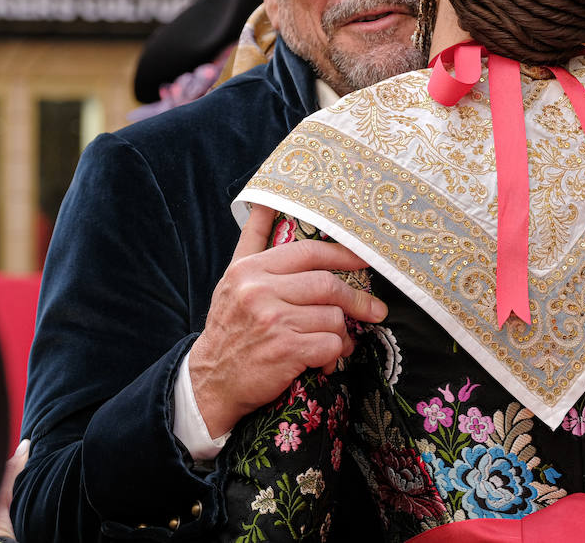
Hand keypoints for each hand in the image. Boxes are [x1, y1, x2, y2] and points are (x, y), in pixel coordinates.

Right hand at [189, 205, 386, 436]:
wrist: (210, 382)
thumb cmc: (229, 328)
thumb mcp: (232, 280)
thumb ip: (252, 241)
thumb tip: (266, 203)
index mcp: (250, 269)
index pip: (308, 252)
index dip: (342, 254)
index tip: (364, 260)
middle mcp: (260, 291)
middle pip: (328, 285)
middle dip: (356, 300)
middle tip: (374, 310)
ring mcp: (273, 320)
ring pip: (333, 318)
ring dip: (340, 334)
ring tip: (332, 343)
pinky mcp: (286, 350)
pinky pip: (331, 344)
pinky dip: (334, 355)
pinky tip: (323, 360)